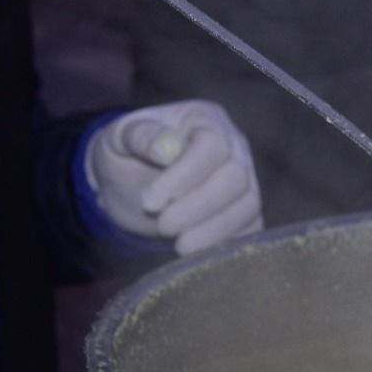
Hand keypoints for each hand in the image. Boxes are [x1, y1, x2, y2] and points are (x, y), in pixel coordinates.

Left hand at [85, 100, 263, 255]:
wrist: (131, 182)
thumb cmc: (126, 154)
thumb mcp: (120, 138)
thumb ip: (140, 137)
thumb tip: (166, 148)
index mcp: (204, 120)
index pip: (212, 146)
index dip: (184, 177)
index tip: (150, 201)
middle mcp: (234, 146)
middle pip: (236, 176)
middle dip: (199, 206)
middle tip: (164, 226)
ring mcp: (245, 178)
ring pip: (248, 204)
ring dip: (215, 229)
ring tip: (179, 246)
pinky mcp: (244, 209)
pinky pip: (251, 227)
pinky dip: (227, 242)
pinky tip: (196, 251)